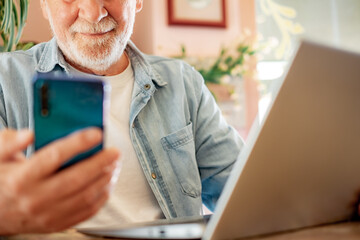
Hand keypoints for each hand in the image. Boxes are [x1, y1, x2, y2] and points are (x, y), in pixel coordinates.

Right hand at [0, 128, 119, 234]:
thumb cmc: (0, 181)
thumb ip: (9, 143)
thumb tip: (29, 135)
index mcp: (21, 178)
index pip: (54, 156)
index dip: (78, 143)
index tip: (96, 133)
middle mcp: (35, 198)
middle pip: (76, 178)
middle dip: (100, 163)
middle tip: (114, 151)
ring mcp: (47, 215)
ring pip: (85, 197)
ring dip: (105, 179)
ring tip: (114, 165)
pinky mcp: (56, 224)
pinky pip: (85, 212)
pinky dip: (101, 197)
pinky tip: (107, 184)